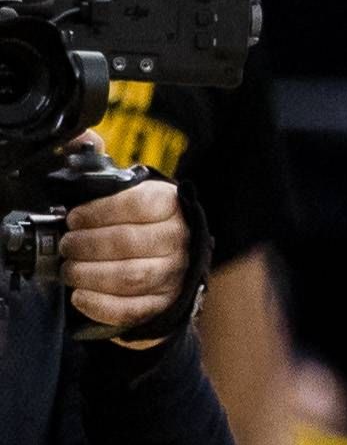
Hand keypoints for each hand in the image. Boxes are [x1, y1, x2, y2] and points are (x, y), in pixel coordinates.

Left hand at [55, 167, 184, 342]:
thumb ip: (104, 165)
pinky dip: (102, 304)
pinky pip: (133, 308)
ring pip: (131, 277)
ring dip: (91, 274)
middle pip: (130, 243)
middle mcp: (181, 238)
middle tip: (66, 246)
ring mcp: (176, 273)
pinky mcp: (166, 302)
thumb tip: (80, 136)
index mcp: (174, 205)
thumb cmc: (141, 222)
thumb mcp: (130, 190)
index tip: (74, 218)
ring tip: (69, 270)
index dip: (101, 212)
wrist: (169, 261)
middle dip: (87, 246)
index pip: (140, 205)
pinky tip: (81, 296)